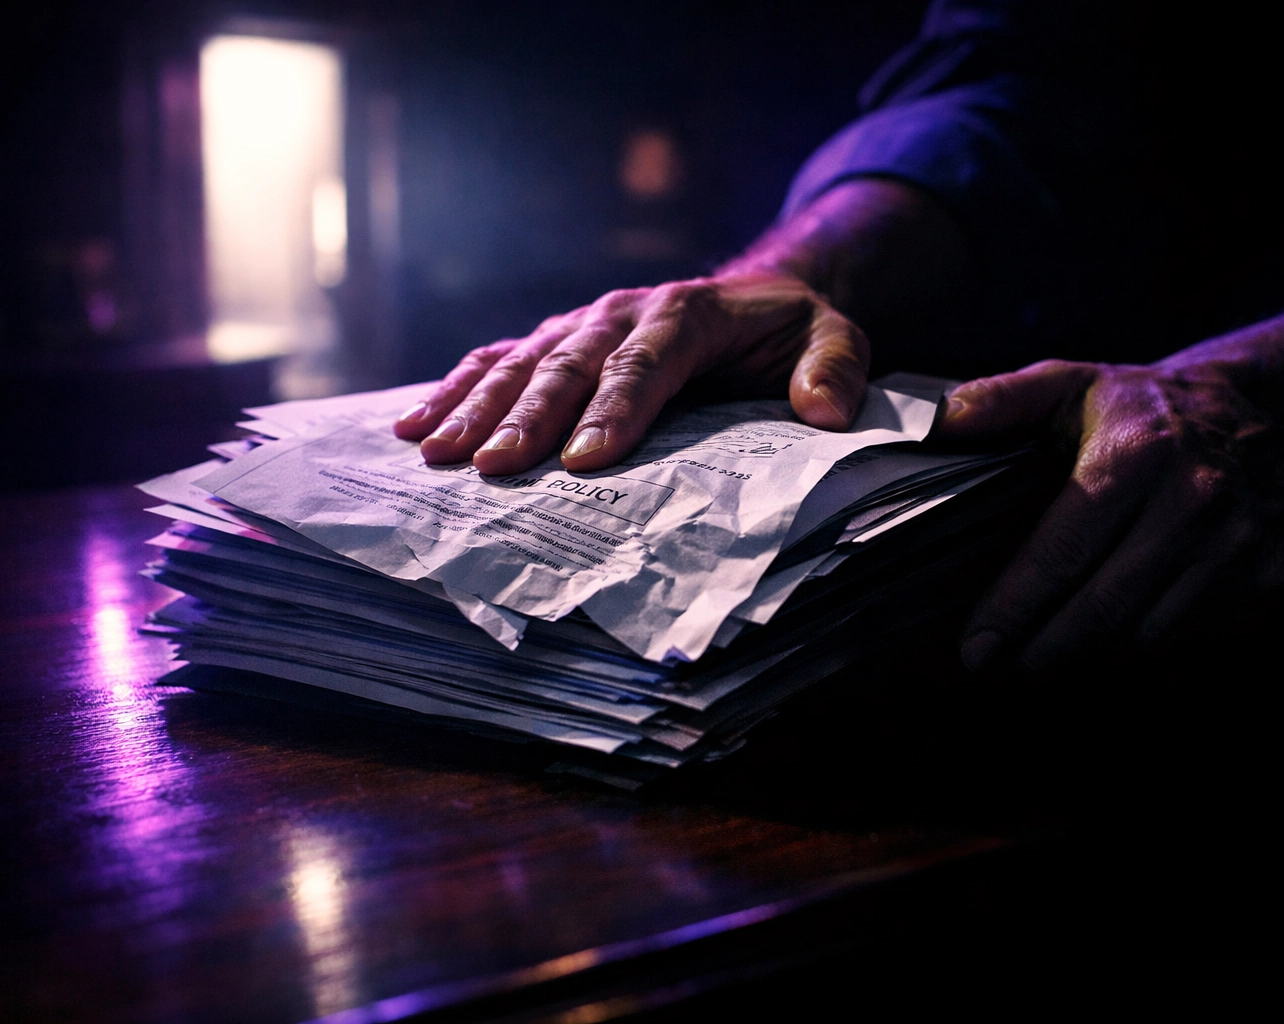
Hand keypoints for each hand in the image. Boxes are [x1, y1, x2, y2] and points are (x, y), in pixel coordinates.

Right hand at [393, 271, 869, 473]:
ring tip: (435, 451)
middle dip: (529, 417)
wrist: (754, 297)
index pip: (646, 363)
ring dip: (478, 407)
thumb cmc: (792, 332)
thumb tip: (826, 412)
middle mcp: (623, 312)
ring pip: (523, 363)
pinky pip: (499, 360)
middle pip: (571, 366)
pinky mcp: (558, 341)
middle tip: (492, 468)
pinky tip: (415, 423)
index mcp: (686, 312)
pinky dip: (457, 388)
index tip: (585, 461)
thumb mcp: (836, 338)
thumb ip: (836, 369)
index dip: (615, 410)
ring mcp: (583, 325)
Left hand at [937, 357, 1283, 674]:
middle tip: (1001, 671)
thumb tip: (933, 422)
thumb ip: (998, 401)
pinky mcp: (1268, 576)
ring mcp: (1239, 545)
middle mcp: (1195, 502)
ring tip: (1052, 652)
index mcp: (1137, 456)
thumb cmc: (1142, 405)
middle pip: (1104, 610)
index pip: (1062, 552)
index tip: (976, 648)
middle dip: (1043, 652)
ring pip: (1148, 636)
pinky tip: (1116, 635)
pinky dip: (1149, 646)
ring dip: (1094, 655)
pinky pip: (1195, 638)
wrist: (1258, 407)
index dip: (1014, 608)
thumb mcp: (1069, 384)